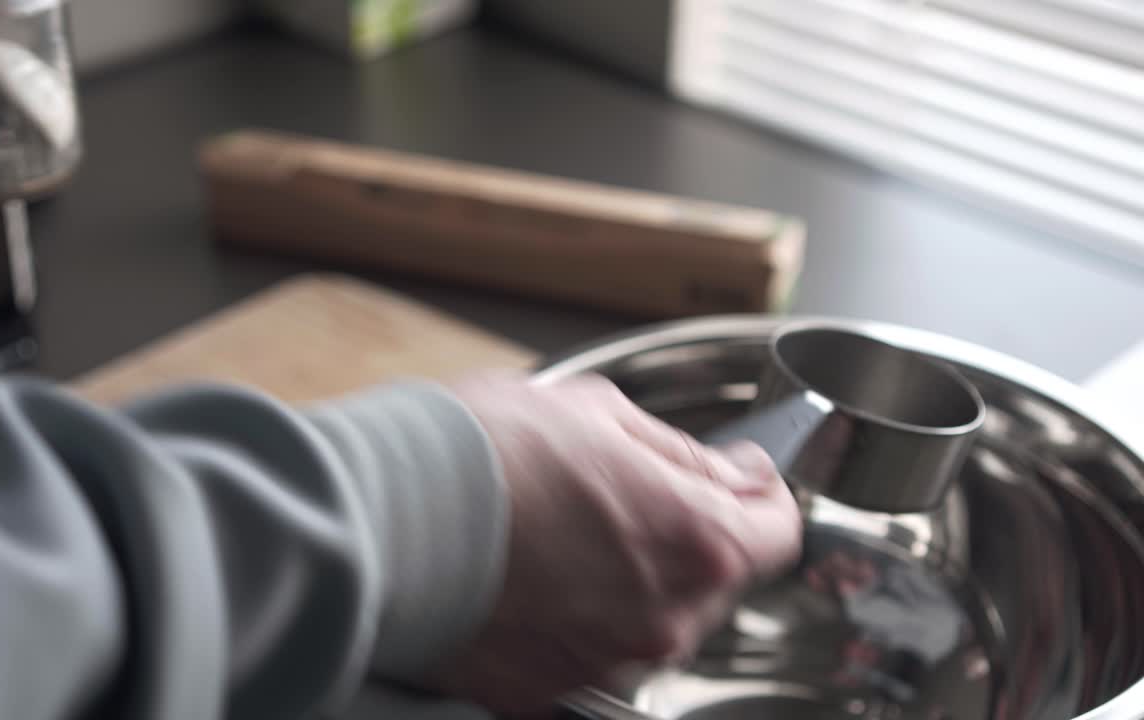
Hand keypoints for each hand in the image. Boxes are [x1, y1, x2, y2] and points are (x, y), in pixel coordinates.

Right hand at [434, 372, 801, 713]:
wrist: (386, 511)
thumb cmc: (485, 452)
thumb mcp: (602, 413)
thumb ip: (687, 455)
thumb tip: (733, 471)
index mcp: (696, 540)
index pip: (779, 529)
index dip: (757, 493)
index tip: (735, 476)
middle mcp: (664, 617)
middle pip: (714, 579)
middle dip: (685, 535)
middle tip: (621, 492)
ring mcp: (606, 661)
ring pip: (652, 619)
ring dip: (629, 581)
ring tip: (563, 533)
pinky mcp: (546, 687)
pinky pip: (589, 650)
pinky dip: (575, 617)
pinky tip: (532, 574)